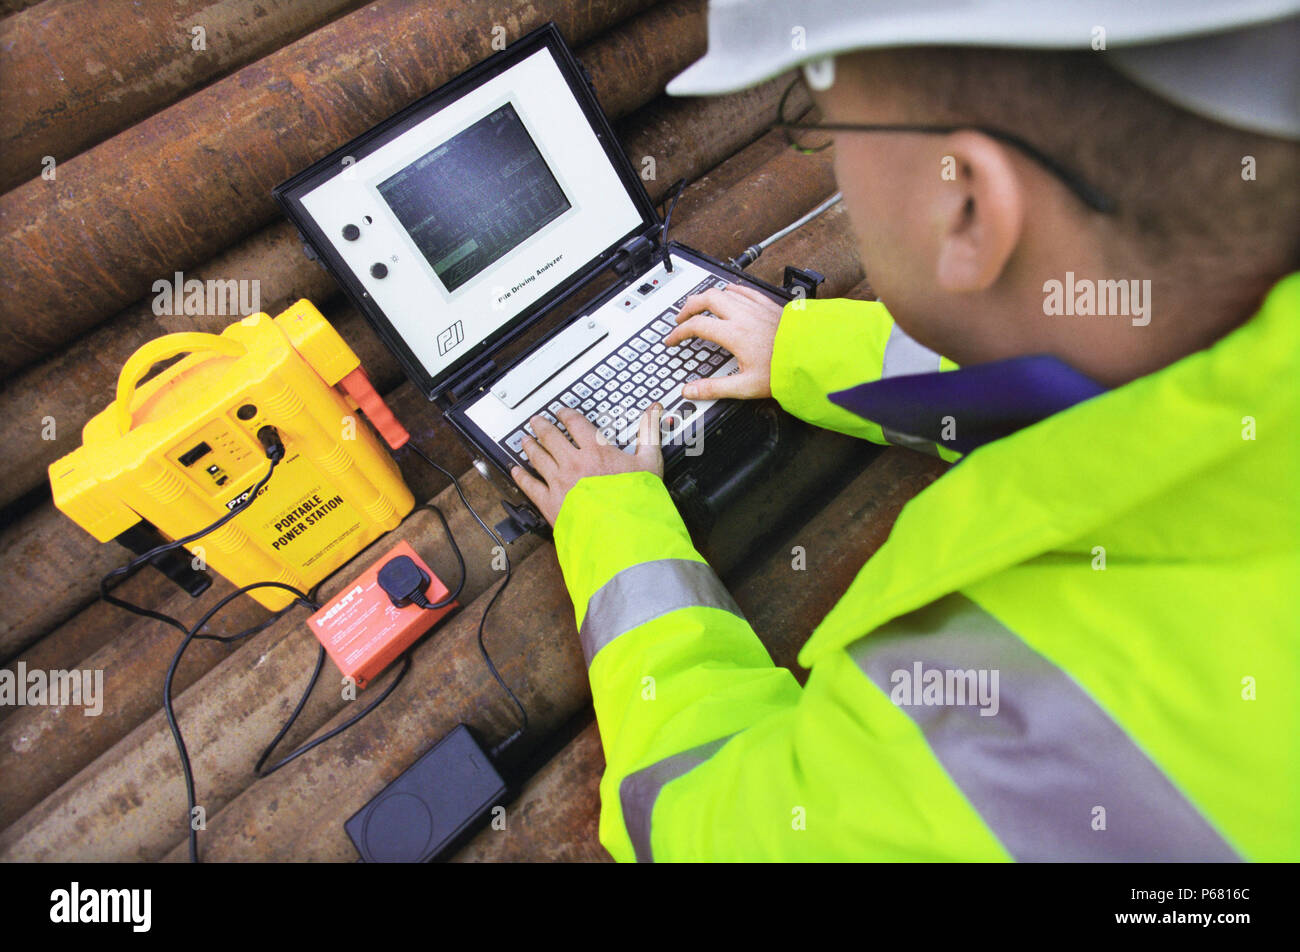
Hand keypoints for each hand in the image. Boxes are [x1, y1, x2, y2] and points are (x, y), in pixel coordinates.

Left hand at [510, 405, 663, 525]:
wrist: (622, 532)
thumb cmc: (636, 500)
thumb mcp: (650, 462)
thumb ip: (649, 433)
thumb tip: (654, 411)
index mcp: (596, 450)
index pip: (575, 424)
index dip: (566, 415)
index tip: (561, 412)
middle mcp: (573, 463)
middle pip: (551, 437)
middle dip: (542, 427)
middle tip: (536, 421)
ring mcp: (559, 482)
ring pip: (538, 458)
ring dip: (530, 447)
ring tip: (524, 440)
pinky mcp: (550, 503)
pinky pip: (530, 486)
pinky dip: (521, 477)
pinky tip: (515, 471)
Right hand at [664, 283, 782, 400]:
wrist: (813, 357)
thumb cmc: (784, 371)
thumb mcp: (745, 386)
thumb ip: (714, 388)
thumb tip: (691, 391)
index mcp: (734, 334)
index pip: (696, 326)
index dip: (679, 332)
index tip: (673, 340)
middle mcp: (743, 316)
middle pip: (706, 299)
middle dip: (689, 307)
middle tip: (681, 318)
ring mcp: (757, 307)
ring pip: (725, 291)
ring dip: (708, 297)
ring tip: (701, 306)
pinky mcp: (770, 305)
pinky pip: (745, 290)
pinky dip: (731, 291)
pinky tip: (730, 295)